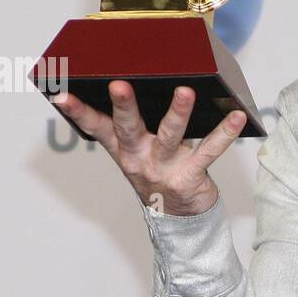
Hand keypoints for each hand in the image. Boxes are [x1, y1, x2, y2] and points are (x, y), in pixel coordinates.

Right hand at [51, 81, 246, 215]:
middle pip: (129, 128)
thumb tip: (124, 80)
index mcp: (123, 148)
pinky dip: (224, 134)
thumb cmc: (158, 172)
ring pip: (171, 137)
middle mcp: (140, 157)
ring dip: (178, 113)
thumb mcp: (136, 151)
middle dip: (124, 106)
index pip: (95, 127)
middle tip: (119, 85)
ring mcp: (164, 168)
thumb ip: (128, 122)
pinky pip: (208, 152)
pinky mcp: (190, 177)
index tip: (61, 94)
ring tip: (185, 92)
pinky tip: (236, 117)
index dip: (78, 111)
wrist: (179, 216)